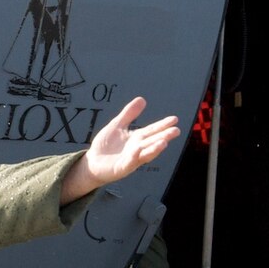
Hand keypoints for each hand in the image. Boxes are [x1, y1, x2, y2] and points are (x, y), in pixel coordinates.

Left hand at [60, 96, 179, 202]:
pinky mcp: (121, 168)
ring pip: (145, 154)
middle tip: (176, 130)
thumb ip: (128, 114)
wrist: (91, 163)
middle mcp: (137, 149)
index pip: (152, 130)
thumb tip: (142, 99)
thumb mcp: (117, 125)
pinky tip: (137, 149)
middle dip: (164, 136)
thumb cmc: (105, 145)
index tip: (174, 119)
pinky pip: (129, 162)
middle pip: (152, 142)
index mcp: (136, 138)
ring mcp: (131, 159)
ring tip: (164, 142)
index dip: (162, 125)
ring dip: (154, 149)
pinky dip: (134, 156)